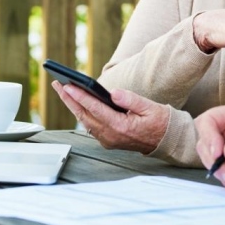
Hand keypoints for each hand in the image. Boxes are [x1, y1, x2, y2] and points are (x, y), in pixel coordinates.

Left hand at [53, 81, 168, 153]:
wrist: (167, 140)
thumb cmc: (160, 122)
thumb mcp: (150, 107)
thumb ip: (130, 100)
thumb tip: (113, 92)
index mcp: (120, 127)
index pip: (95, 109)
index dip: (79, 96)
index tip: (67, 86)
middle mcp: (110, 136)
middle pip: (84, 115)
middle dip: (69, 99)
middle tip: (57, 84)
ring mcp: (108, 139)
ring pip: (84, 120)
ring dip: (73, 105)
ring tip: (63, 90)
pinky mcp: (108, 139)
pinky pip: (90, 125)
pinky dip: (82, 112)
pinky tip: (77, 102)